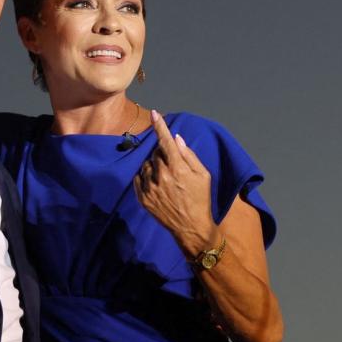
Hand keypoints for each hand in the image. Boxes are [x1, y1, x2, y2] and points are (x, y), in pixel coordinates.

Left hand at [133, 110, 218, 255]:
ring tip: (166, 180)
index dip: (160, 126)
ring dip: (154, 166)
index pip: (165, 142)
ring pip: (146, 165)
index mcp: (177, 168)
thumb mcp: (203, 175)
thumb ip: (189, 155)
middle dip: (163, 155)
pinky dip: (145, 177)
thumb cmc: (200, 199)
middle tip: (174, 167)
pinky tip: (157, 185)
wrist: (191, 227)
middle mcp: (161, 176)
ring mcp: (150, 188)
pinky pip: (138, 178)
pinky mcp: (143, 198)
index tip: (156, 114)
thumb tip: (176, 139)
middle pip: (156, 153)